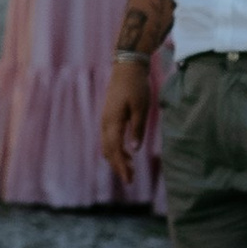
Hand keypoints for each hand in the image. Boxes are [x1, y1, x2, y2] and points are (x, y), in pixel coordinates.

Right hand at [100, 53, 154, 181]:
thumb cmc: (136, 86)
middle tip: (130, 179)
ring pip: (107, 145)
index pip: (116, 150)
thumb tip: (134, 149)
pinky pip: (108, 137)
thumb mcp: (141, 108)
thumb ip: (137, 129)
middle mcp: (105, 122)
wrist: (126, 67)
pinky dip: (115, 148)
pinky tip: (126, 152)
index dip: (122, 166)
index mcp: (113, 122)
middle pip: (109, 150)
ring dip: (117, 158)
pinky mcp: (108, 116)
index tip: (129, 180)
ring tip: (130, 168)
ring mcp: (105, 119)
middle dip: (118, 166)